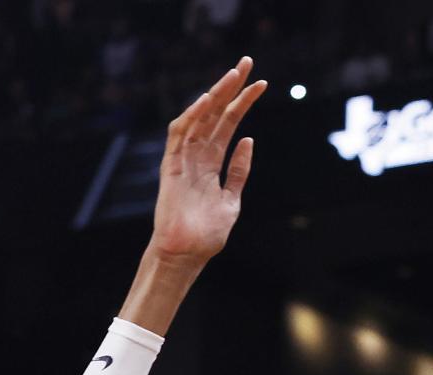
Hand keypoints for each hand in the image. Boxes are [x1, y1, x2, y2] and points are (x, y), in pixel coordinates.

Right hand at [149, 57, 266, 264]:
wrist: (187, 253)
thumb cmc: (208, 232)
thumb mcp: (232, 199)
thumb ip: (238, 171)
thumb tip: (248, 140)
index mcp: (212, 163)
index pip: (229, 124)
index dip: (244, 103)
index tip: (262, 84)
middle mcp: (196, 155)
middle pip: (215, 114)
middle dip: (231, 88)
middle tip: (247, 63)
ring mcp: (183, 158)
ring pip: (199, 117)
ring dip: (215, 95)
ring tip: (233, 74)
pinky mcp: (170, 166)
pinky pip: (179, 134)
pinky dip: (192, 116)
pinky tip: (207, 100)